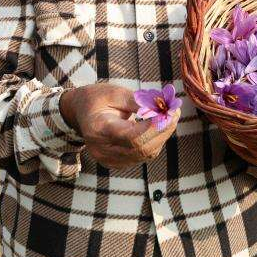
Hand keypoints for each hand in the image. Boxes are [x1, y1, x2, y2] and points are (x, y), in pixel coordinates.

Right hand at [60, 83, 178, 168]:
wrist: (80, 113)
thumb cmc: (97, 99)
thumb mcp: (115, 93)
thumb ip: (139, 102)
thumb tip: (163, 108)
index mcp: (98, 130)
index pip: (132, 137)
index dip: (155, 127)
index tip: (170, 111)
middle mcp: (102, 150)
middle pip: (142, 148)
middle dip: (163, 130)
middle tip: (175, 111)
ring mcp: (109, 160)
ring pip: (145, 154)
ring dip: (162, 135)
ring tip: (169, 116)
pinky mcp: (117, 163)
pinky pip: (142, 156)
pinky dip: (154, 141)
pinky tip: (157, 126)